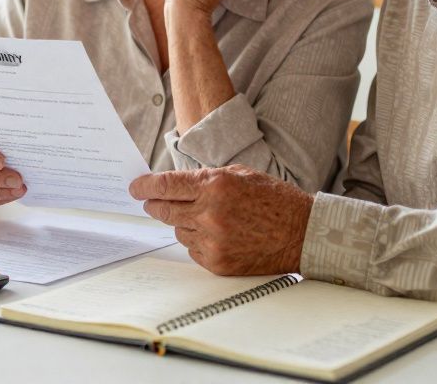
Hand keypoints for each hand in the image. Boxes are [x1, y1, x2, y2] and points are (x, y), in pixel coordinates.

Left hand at [129, 165, 311, 275]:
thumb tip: (175, 185)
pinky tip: (219, 234)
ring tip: (209, 218)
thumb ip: (206, 179)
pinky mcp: (217, 262)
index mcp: (215, 186)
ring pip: (178, 230)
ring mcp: (213, 240)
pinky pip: (192, 250)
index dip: (145, 187)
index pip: (167, 185)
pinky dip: (198, 241)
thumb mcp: (240, 175)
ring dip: (184, 222)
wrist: (302, 233)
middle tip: (151, 202)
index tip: (135, 188)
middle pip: (164, 210)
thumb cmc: (274, 200)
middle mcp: (210, 213)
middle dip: (155, 205)